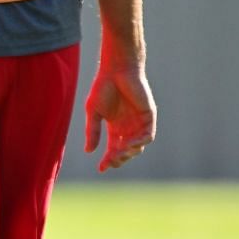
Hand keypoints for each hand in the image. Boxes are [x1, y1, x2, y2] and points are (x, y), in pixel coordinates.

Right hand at [85, 46, 154, 171]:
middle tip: (111, 161)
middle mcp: (128, 127)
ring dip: (129, 153)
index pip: (113, 148)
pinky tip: (130, 144)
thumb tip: (89, 151)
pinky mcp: (149, 116)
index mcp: (115, 126)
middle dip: (119, 158)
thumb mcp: (94, 113)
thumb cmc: (103, 88)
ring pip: (138, 146)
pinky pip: (148, 135)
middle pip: (126, 150)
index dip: (107, 159)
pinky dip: (140, 142)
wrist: (117, 71)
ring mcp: (139, 122)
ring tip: (119, 153)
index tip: (101, 168)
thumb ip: (92, 131)